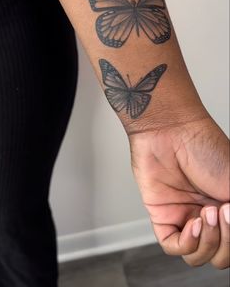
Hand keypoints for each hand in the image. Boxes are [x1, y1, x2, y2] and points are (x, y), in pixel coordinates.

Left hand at [128, 115, 229, 268]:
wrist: (171, 131)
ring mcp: (186, 216)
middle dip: (225, 240)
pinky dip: (188, 242)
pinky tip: (192, 222)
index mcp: (226, 207)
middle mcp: (207, 215)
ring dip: (207, 241)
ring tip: (206, 212)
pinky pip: (175, 247)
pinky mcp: (163, 216)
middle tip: (221, 211)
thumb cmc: (203, 146)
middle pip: (220, 254)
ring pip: (199, 255)